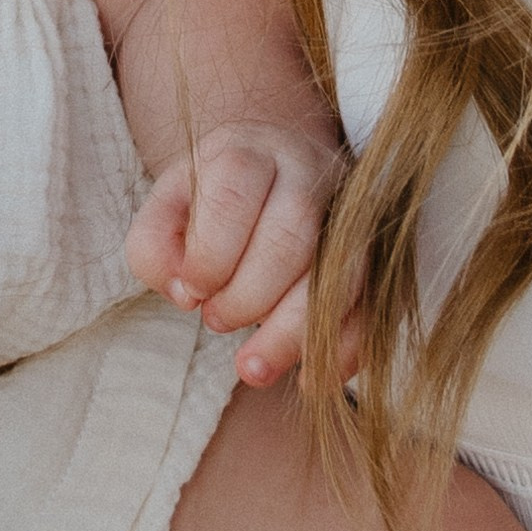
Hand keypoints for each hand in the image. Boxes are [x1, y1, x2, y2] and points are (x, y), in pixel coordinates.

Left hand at [125, 119, 351, 387]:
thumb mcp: (168, 205)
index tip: (190, 289)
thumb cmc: (215, 199)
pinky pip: (374, 307)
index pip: (234, 195)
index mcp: (249, 153)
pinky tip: (308, 377)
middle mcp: (308, 174)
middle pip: (292, 235)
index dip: (210, 254)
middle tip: (215, 322)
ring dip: (294, 332)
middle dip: (248, 297)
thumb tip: (184, 292)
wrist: (277, 169)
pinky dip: (345, 351)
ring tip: (252, 368)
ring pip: (341, 273)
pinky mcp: (377, 260)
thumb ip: (155, 245)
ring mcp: (351, 215)